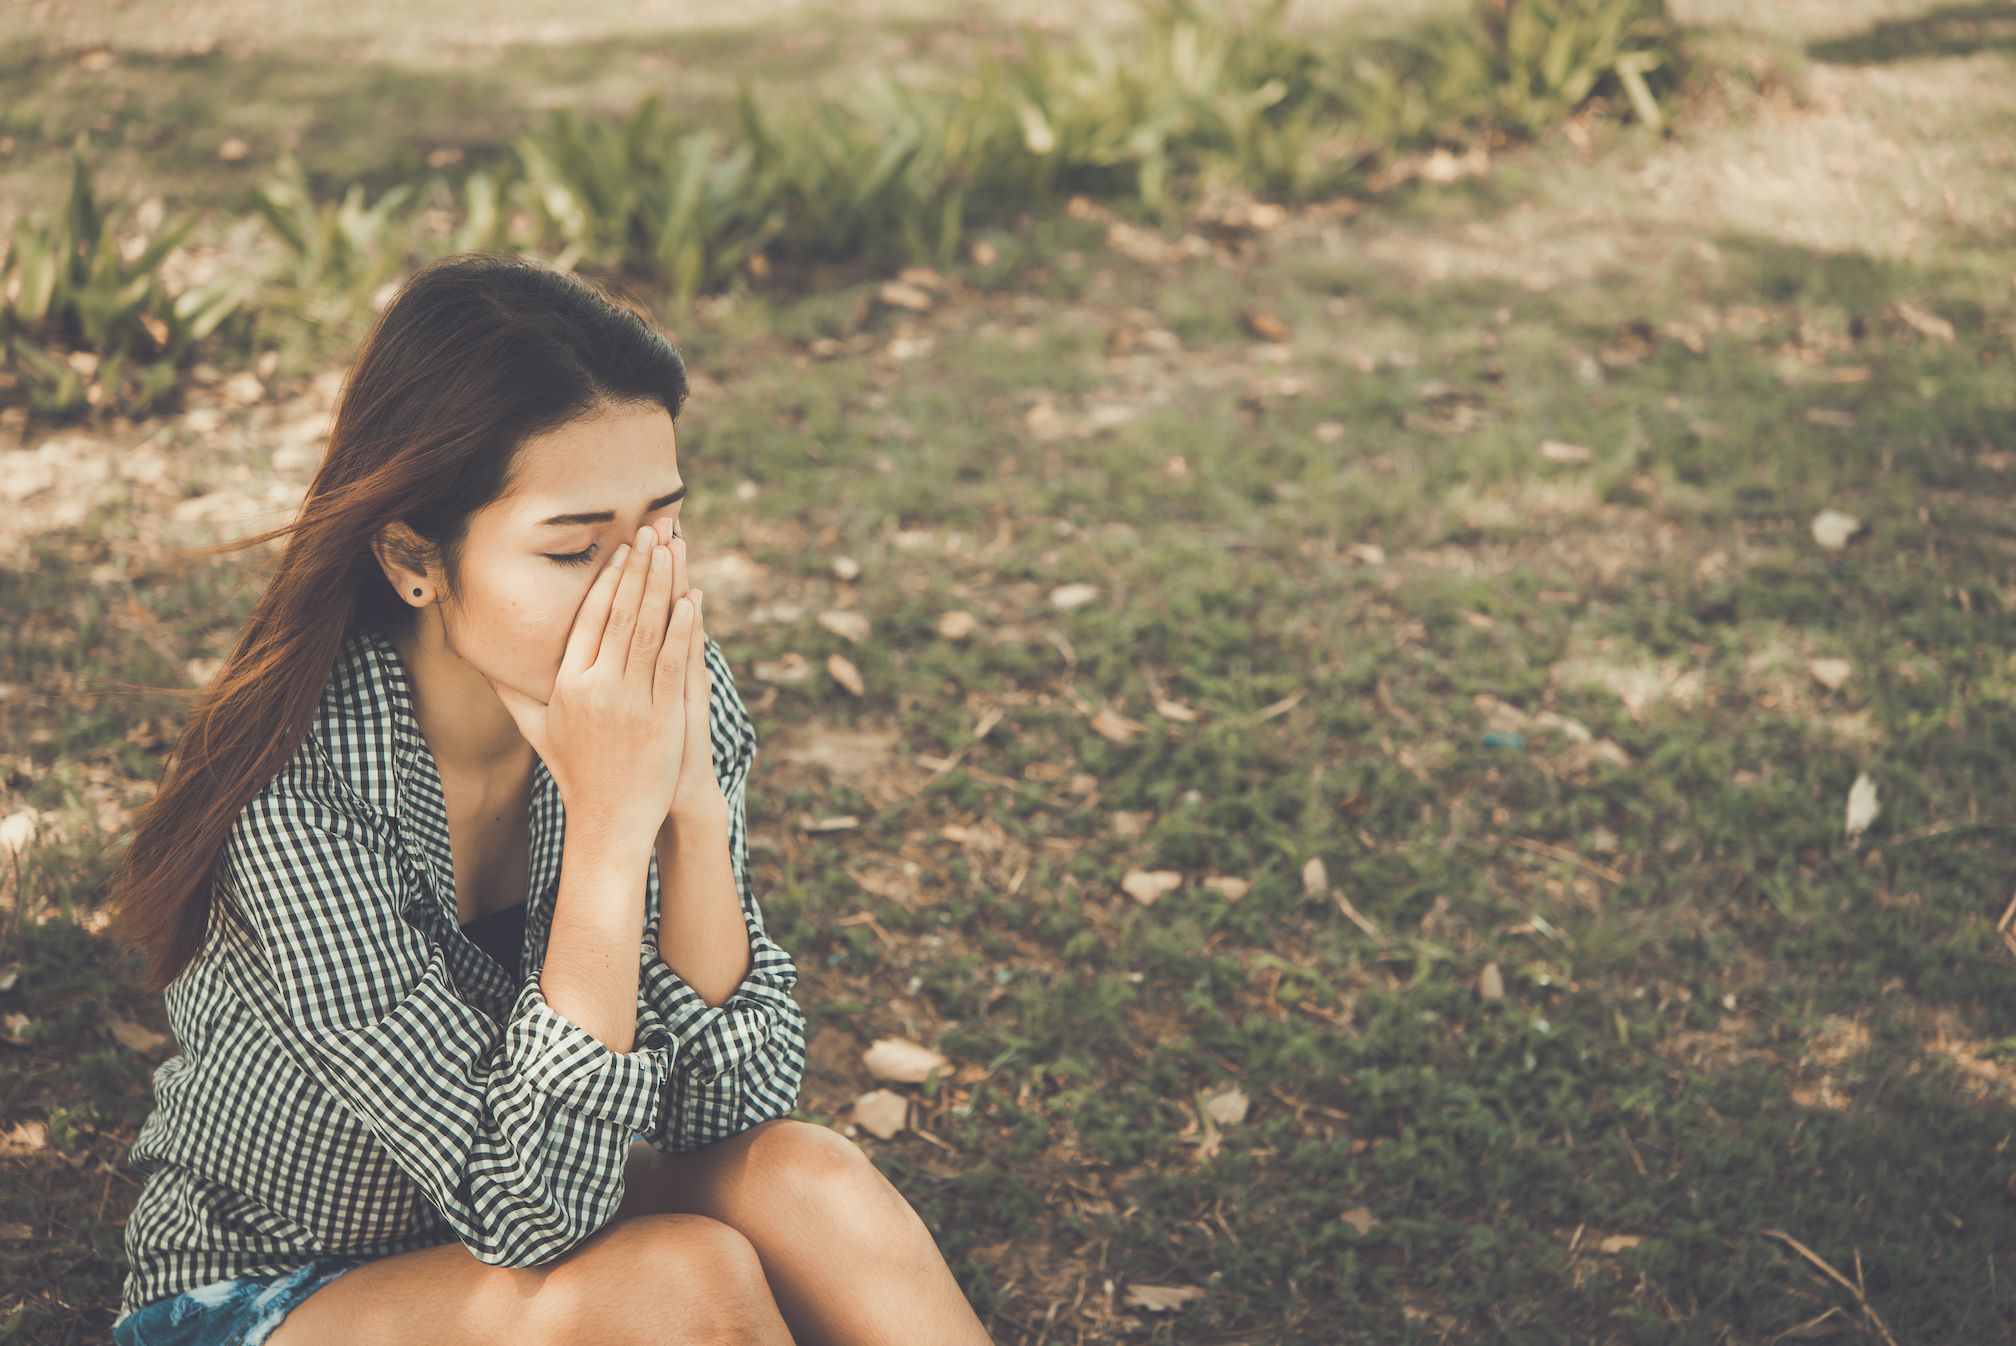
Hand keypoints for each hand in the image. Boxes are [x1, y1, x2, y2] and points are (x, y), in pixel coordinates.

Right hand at [491, 524, 709, 851]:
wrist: (609, 820)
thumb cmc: (575, 773)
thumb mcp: (537, 729)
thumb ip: (514, 691)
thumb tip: (485, 661)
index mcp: (567, 684)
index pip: (589, 619)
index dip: (608, 580)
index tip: (622, 548)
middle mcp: (595, 688)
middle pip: (620, 614)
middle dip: (638, 567)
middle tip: (652, 529)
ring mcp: (630, 702)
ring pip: (647, 630)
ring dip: (662, 584)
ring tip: (673, 548)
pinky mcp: (662, 718)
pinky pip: (672, 662)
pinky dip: (682, 629)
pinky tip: (691, 599)